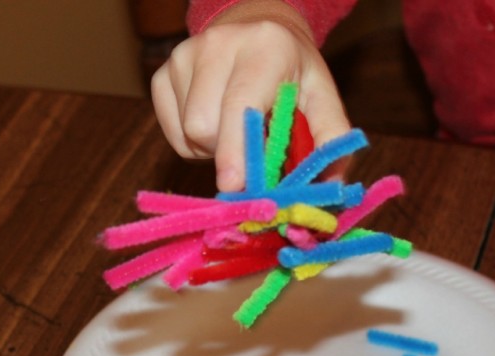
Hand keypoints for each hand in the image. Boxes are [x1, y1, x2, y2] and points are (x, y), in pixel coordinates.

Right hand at [151, 0, 349, 191]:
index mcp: (265, 47)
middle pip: (204, 126)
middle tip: (254, 146)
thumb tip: (332, 183)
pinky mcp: (161, 74)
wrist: (257, 31)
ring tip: (236, 129)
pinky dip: (194, 143)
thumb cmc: (292, 72)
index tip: (234, 185)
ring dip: (214, 148)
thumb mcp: (322, 96)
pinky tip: (216, 124)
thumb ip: (332, 137)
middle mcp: (218, 44)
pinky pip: (172, 133)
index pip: (239, 105)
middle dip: (230, 152)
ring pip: (187, 132)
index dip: (235, 149)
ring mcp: (183, 56)